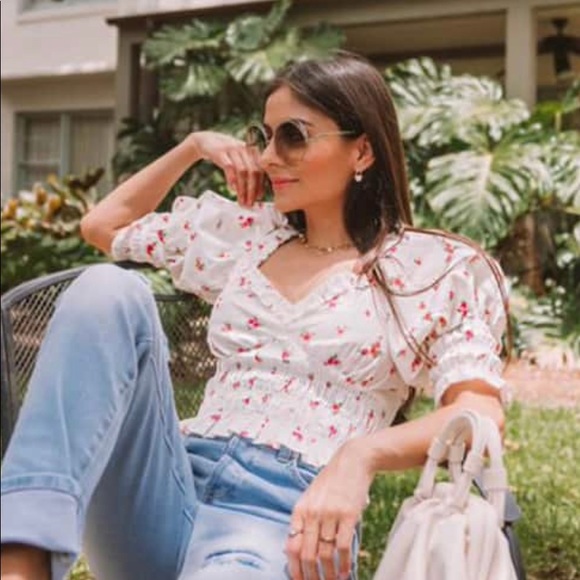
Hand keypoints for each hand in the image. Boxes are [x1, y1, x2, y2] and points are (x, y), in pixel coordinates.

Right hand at [187, 131, 263, 206]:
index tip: (258, 199)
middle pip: (253, 171)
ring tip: (241, 200)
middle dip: (252, 190)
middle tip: (250, 203)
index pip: (261, 170)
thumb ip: (249, 172)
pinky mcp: (221, 152)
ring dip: (242, 188)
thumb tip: (257, 193)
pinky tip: (232, 189)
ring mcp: (233, 149)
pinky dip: (232, 179)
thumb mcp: (240, 160)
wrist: (207, 141)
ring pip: (242, 171)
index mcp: (253, 151)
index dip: (260, 186)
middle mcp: (245, 149)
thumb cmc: (227, 155)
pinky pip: (229, 167)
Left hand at [286, 439, 374, 579]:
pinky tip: (345, 573)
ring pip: (326, 554)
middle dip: (311, 576)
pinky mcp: (349, 515)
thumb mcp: (311, 497)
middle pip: (307, 554)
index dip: (294, 568)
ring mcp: (330, 514)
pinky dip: (344, 564)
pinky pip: (343, 547)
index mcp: (300, 509)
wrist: (352, 461)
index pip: (291, 546)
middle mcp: (312, 513)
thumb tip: (293, 549)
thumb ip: (303, 520)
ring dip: (329, 574)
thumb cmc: (332, 481)